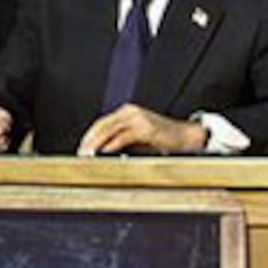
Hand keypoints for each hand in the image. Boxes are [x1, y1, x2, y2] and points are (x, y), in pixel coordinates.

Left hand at [76, 104, 205, 155]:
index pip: (102, 123)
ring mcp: (138, 118)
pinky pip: (124, 136)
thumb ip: (121, 143)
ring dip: (97, 144)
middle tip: (81, 153)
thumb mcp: (138, 139)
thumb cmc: (163, 139)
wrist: (186, 136)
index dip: (90, 136)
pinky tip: (105, 152)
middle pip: (102, 125)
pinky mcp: (146, 128)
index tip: (82, 148)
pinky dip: (112, 145)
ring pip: (110, 129)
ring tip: (89, 155)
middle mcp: (131, 112)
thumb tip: (103, 153)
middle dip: (90, 140)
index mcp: (127, 112)